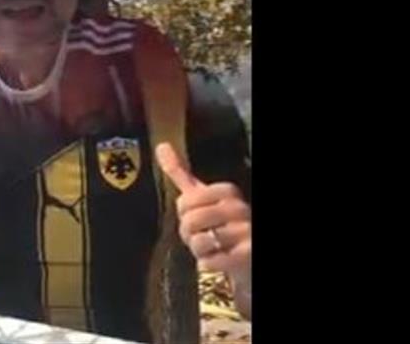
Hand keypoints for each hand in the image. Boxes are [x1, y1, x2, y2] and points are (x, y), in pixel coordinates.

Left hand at [156, 143, 250, 276]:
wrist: (248, 256)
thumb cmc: (222, 225)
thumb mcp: (204, 198)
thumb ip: (182, 173)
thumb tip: (161, 146)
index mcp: (227, 191)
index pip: (185, 201)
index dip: (185, 215)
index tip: (199, 217)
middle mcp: (239, 208)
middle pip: (189, 222)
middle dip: (190, 234)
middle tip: (204, 235)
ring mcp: (244, 232)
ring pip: (199, 242)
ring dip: (200, 251)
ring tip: (214, 248)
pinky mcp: (246, 256)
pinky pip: (209, 262)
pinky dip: (208, 264)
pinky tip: (220, 260)